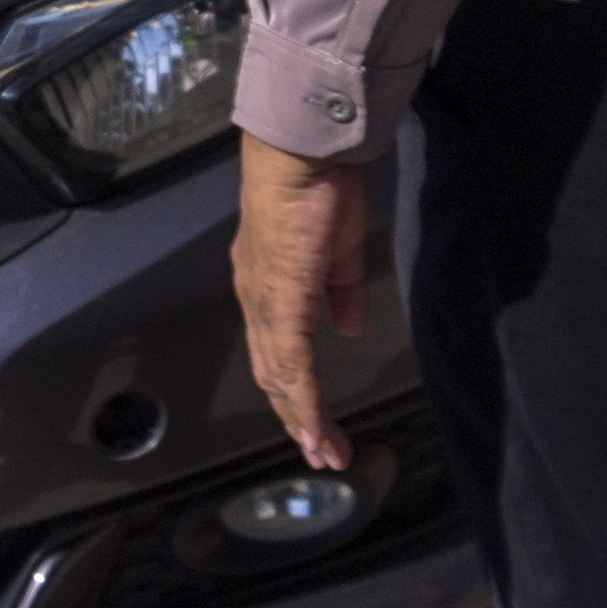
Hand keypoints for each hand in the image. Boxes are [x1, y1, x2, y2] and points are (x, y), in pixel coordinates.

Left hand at [229, 132, 372, 470]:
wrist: (301, 156)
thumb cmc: (318, 189)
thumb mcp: (339, 247)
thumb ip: (339, 289)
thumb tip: (348, 324)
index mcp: (269, 286)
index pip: (278, 349)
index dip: (296, 389)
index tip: (316, 421)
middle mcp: (258, 300)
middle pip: (274, 372)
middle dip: (297, 416)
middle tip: (320, 451)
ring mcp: (265, 303)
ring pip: (280, 375)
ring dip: (302, 418)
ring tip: (323, 452)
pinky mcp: (281, 301)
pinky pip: (292, 361)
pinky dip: (304, 401)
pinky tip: (315, 427)